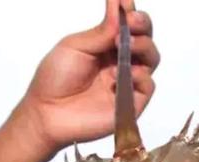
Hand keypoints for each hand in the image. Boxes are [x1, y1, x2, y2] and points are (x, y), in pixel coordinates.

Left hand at [15, 0, 159, 153]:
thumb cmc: (56, 78)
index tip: (126, 5)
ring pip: (151, 60)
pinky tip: (121, 75)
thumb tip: (120, 3)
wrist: (48, 113)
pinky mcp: (130, 105)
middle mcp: (120, 63)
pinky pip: (147, 87)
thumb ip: (102, 30)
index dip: (132, 14)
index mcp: (107, 47)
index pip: (130, 26)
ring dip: (143, 47)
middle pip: (146, 40)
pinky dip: (140, 76)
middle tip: (131, 22)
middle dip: (143, 26)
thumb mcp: (76, 46)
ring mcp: (127, 84)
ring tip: (126, 46)